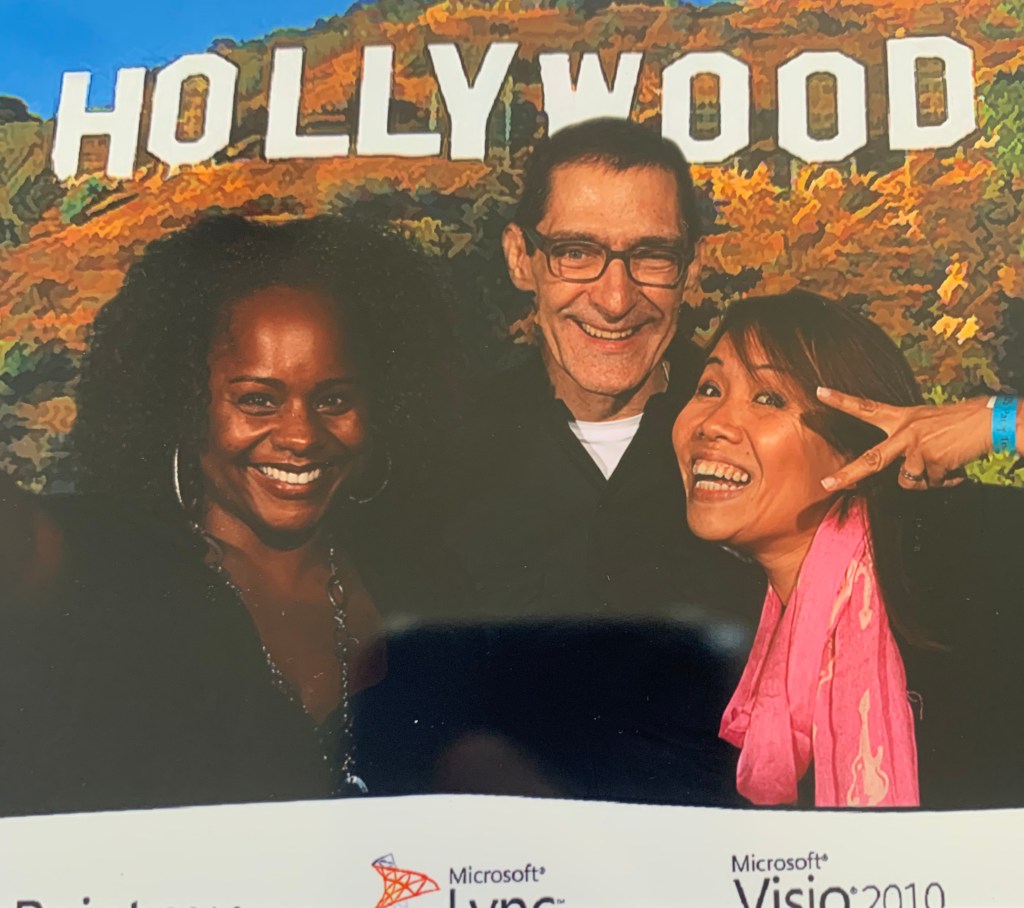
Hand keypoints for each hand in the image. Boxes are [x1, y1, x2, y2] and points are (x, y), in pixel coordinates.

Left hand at [816, 389, 991, 490]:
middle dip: (848, 475)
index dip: (842, 400)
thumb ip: (906, 439)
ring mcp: (918, 449)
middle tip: (826, 485)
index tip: (819, 392)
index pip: (866, 407)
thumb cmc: (958, 421)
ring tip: (942, 464)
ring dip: (925, 480)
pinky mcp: (934, 463)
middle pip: (871, 459)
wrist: (989, 421)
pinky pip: (933, 483)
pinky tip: (956, 467)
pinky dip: (946, 480)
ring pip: (908, 481)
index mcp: (901, 417)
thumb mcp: (925, 421)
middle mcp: (905, 432)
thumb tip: (902, 469)